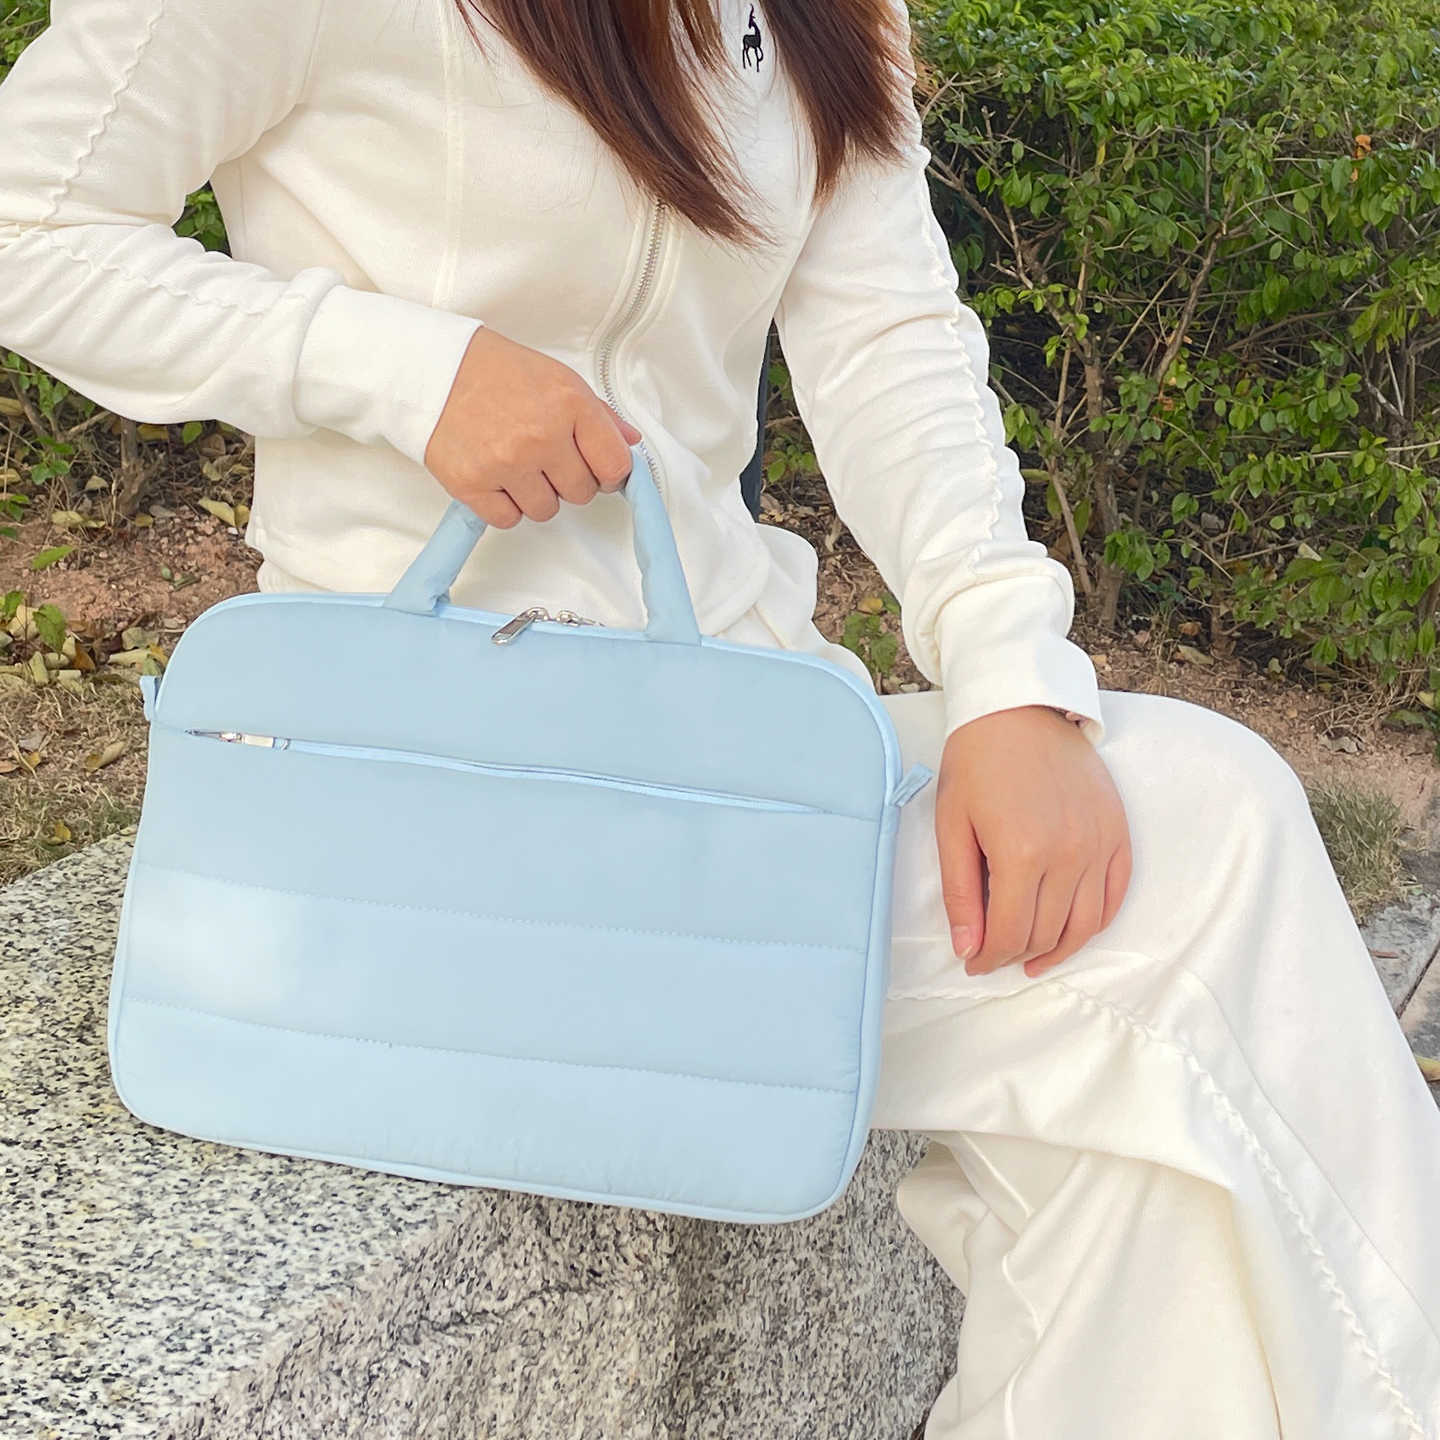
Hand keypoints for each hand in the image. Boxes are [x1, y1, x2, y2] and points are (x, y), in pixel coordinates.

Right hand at [423, 326, 641, 527]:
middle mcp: (541, 436)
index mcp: (570, 405)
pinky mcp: (472, 484)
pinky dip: (505, 505)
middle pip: (581, 493)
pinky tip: (496, 477)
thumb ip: (599, 415)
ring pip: (545, 511)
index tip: (599, 469)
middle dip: (569, 480)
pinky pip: (508, 519)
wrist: (432, 370)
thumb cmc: (496, 372)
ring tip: (517, 464)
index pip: (615, 466)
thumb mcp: (558, 379)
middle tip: (546, 458)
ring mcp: (506, 463)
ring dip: (536, 495)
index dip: (610, 473)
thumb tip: (630, 443)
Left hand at [935, 705, 1131, 978]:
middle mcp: (1068, 854)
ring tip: (1032, 959)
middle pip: (1046, 933)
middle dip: (1016, 954)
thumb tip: (968, 949)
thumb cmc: (976, 762)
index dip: (989, 958)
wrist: (1020, 709)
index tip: (974, 964)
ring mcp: (1099, 844)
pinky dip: (1093, 923)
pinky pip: (1114, 896)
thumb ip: (960, 892)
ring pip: (1084, 924)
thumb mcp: (952, 824)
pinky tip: (1070, 930)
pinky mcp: (1117, 833)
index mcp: (1021, 852)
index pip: (1010, 933)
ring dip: (1057, 949)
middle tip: (993, 956)